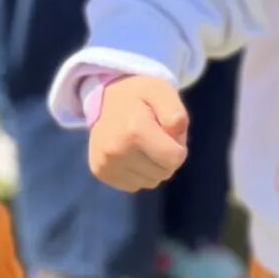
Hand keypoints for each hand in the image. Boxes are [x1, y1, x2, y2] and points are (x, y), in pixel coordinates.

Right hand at [88, 76, 189, 192]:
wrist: (105, 97)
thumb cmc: (140, 95)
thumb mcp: (163, 92)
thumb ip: (176, 114)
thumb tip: (176, 142)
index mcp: (134, 131)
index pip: (174, 159)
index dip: (179, 146)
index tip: (168, 132)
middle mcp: (116, 151)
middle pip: (164, 173)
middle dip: (167, 157)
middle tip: (155, 136)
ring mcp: (105, 164)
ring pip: (150, 182)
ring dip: (153, 166)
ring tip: (143, 144)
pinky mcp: (100, 172)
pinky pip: (134, 185)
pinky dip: (139, 172)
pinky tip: (132, 153)